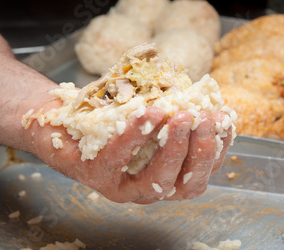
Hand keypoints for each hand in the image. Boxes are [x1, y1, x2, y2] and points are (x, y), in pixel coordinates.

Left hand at [28, 104, 232, 203]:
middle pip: (186, 184)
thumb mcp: (149, 112)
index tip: (224, 119)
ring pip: (157, 182)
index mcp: (167, 175)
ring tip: (181, 116)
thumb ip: (175, 109)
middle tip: (204, 119)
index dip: (218, 147)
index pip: (203, 170)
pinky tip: (149, 112)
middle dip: (200, 151)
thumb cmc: (111, 117)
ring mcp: (121, 187)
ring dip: (174, 148)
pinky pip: (118, 158)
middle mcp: (149, 188)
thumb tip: (207, 96)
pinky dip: (136, 135)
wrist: (59, 121)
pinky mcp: (95, 176)